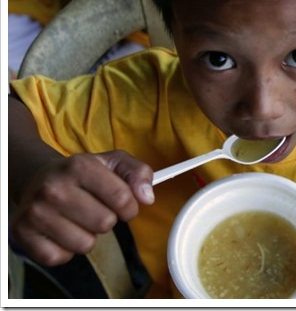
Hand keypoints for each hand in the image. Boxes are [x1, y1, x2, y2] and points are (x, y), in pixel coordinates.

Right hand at [9, 150, 153, 265]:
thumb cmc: (82, 174)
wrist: (38, 178)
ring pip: (85, 244)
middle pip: (105, 223)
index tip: (122, 204)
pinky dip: (66, 250)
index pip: (122, 199)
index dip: (129, 207)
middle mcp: (55, 188)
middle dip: (108, 219)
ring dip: (88, 236)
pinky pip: (61, 257)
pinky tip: (62, 230)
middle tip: (95, 208)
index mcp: (80, 166)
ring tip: (78, 218)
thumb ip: (139, 173)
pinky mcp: (24, 233)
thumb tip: (147, 197)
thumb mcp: (114, 163)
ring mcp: (37, 212)